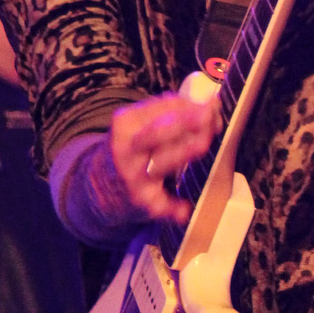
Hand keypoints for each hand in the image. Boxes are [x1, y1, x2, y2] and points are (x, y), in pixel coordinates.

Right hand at [102, 91, 220, 226]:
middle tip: (208, 117)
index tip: (213, 107)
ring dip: (183, 152)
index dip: (192, 106)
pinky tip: (185, 209)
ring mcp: (133, 174)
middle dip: (183, 122)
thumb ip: (176, 113)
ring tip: (203, 144)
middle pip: (156, 132)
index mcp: (128, 122)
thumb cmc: (134, 148)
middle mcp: (128, 147)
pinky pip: (158, 203)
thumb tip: (213, 104)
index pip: (162, 107)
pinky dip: (172, 207)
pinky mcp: (139, 200)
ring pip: (160, 162)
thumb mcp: (143, 124)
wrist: (100, 185)